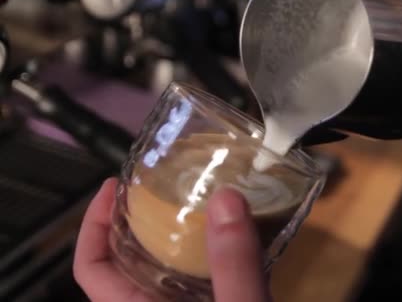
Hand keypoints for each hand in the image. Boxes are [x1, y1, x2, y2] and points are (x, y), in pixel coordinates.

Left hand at [74, 179, 271, 301]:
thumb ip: (233, 267)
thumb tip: (226, 198)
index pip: (92, 267)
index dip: (92, 223)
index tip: (115, 184)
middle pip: (132, 255)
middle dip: (145, 214)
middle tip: (170, 178)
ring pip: (173, 263)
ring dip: (185, 229)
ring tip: (207, 193)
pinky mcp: (219, 300)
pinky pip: (208, 273)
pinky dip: (218, 249)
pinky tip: (243, 229)